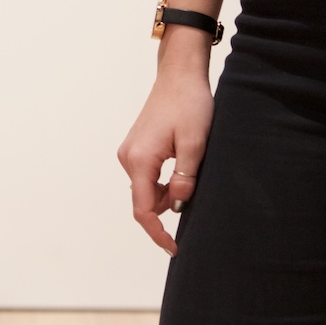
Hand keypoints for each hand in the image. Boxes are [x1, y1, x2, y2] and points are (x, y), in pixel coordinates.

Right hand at [117, 68, 213, 253]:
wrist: (179, 76)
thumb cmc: (189, 104)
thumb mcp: (195, 143)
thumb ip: (185, 178)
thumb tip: (176, 206)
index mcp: (139, 160)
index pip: (143, 210)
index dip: (157, 233)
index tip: (174, 248)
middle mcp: (128, 158)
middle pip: (145, 201)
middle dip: (168, 208)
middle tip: (197, 194)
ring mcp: (130, 152)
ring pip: (147, 190)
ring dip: (168, 193)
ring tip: (193, 171)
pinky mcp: (136, 148)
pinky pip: (147, 177)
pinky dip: (164, 182)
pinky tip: (182, 167)